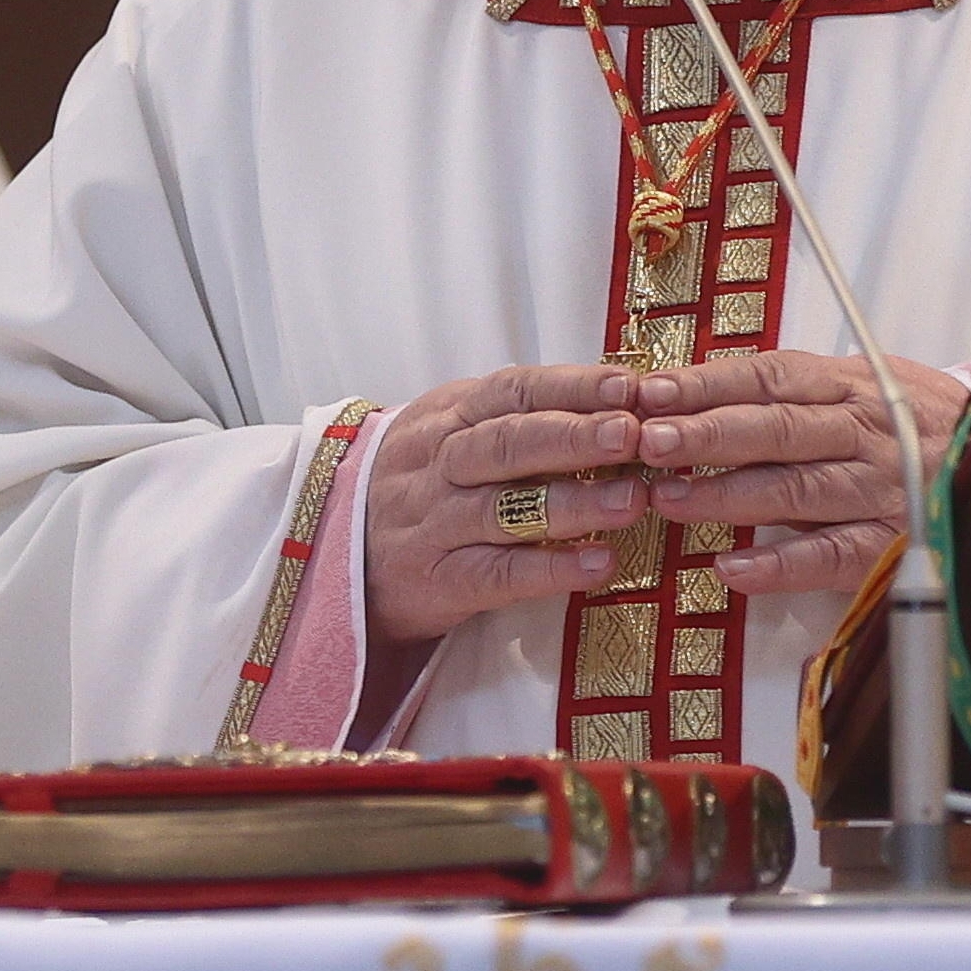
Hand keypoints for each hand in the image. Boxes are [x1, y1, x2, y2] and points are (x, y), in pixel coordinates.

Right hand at [362, 364, 651, 647]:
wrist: (337, 555)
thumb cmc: (424, 486)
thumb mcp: (452, 434)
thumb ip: (519, 418)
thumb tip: (618, 400)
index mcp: (446, 417)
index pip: (513, 391)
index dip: (572, 387)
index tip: (629, 388)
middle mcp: (437, 466)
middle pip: (508, 444)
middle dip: (576, 436)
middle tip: (633, 435)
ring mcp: (434, 525)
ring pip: (505, 509)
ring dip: (574, 503)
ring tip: (632, 500)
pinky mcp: (437, 583)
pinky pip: (498, 575)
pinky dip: (550, 569)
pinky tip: (598, 564)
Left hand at [632, 350, 968, 595]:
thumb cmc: (918, 424)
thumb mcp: (867, 387)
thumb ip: (798, 393)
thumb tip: (701, 396)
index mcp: (853, 387)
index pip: (772, 378)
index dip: (709, 384)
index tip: (652, 392)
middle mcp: (866, 434)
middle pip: (778, 430)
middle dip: (708, 434)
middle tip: (650, 441)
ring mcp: (879, 491)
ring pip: (797, 489)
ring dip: (728, 495)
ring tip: (669, 499)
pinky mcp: (889, 546)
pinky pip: (830, 556)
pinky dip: (779, 564)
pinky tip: (731, 568)